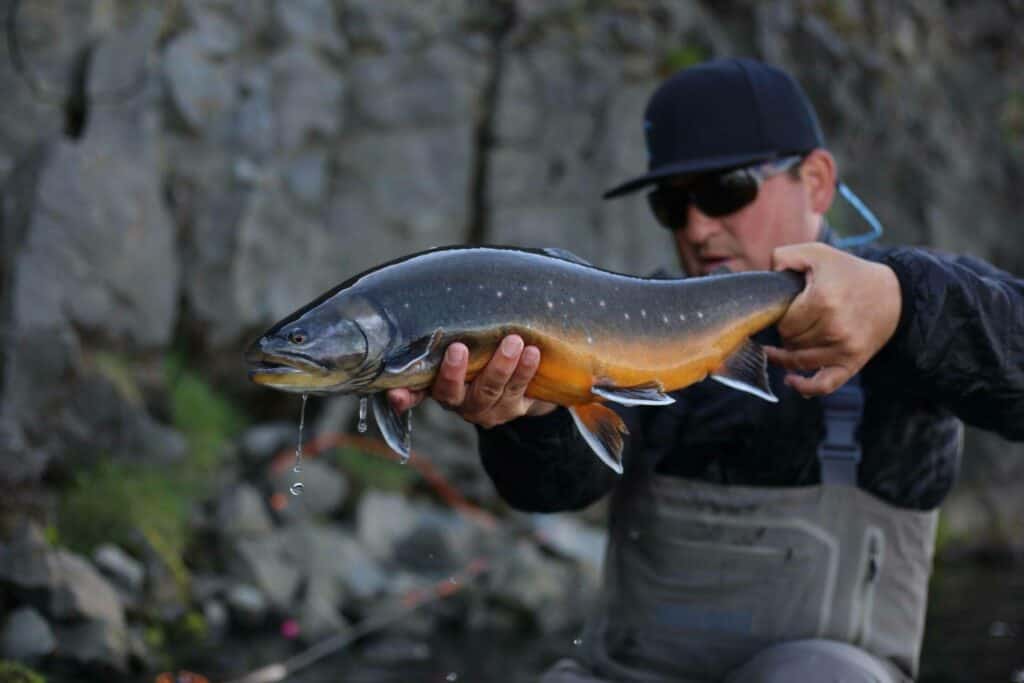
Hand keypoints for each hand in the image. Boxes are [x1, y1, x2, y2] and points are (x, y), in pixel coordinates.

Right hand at [386, 335, 557, 427]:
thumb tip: (446, 288)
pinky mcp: (512, 408)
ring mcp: (486, 408)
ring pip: (489, 389)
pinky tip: (532, 353)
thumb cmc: (484, 353)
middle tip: (459, 348)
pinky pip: (518, 391)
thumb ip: (452, 331)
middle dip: (454, 372)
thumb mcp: (466, 345)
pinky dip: (525, 371)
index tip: (395, 395)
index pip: (414, 393)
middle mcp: (458, 401)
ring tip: (514, 342)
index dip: (403, 397)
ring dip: (501, 365)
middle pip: (451, 392)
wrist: (524, 380)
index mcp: (438, 384)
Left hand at [765, 243, 901, 396]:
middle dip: (785, 331)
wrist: (892, 295)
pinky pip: (824, 385)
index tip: (787, 307)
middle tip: (793, 320)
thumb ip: (784, 256)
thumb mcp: (816, 253)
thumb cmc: (848, 273)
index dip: (780, 314)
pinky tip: (790, 380)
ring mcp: (844, 348)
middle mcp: (834, 327)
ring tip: (781, 346)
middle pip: (789, 340)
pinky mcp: (852, 363)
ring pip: (798, 361)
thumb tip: (767, 276)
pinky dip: (804, 387)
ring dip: (788, 354)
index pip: (783, 320)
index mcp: (823, 299)